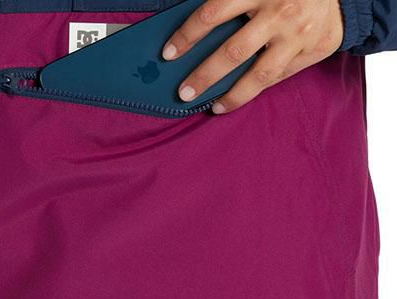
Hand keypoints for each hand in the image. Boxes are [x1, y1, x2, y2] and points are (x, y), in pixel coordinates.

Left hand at [162, 0, 344, 112]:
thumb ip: (230, 0)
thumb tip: (196, 24)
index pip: (213, 13)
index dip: (187, 35)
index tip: (168, 54)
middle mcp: (280, 11)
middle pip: (233, 51)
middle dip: (204, 75)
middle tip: (184, 92)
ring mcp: (298, 35)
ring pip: (258, 74)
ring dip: (232, 95)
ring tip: (213, 106)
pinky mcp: (313, 50)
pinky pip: (279, 77)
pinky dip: (256, 90)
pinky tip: (238, 98)